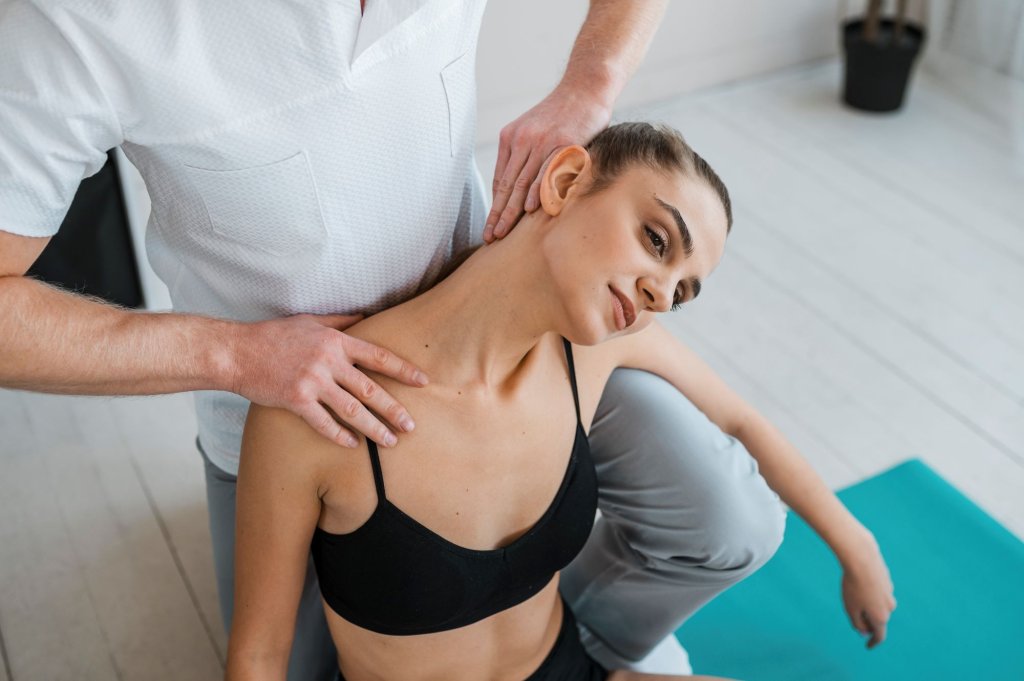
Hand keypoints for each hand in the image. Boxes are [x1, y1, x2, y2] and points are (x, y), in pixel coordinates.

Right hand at [229, 313, 427, 448]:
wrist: (237, 352)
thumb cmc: (273, 336)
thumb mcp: (310, 321)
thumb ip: (340, 322)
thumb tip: (366, 318)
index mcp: (336, 341)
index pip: (378, 356)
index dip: (403, 370)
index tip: (423, 381)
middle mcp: (328, 362)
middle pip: (370, 389)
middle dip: (394, 409)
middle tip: (412, 425)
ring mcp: (312, 382)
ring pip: (352, 410)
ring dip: (374, 428)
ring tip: (391, 441)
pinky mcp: (295, 400)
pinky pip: (324, 423)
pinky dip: (340, 435)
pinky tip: (353, 445)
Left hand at [484, 86, 610, 241]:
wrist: (585, 87)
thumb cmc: (564, 115)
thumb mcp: (536, 131)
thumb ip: (527, 157)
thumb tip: (522, 190)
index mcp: (510, 138)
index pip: (500, 180)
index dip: (494, 206)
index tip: (489, 228)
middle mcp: (522, 140)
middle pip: (506, 185)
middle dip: (498, 214)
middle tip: (490, 237)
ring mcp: (542, 141)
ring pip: (522, 181)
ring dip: (512, 210)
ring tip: (504, 231)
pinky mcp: (562, 142)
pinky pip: (547, 171)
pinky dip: (538, 190)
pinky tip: (530, 209)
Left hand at [840, 533, 896, 648]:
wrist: (861, 558)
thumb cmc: (853, 585)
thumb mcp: (850, 608)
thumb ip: (857, 623)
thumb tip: (864, 632)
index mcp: (881, 617)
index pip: (879, 635)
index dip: (873, 642)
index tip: (868, 646)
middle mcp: (889, 607)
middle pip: (878, 619)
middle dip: (867, 621)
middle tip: (853, 616)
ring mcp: (890, 592)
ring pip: (877, 604)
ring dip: (868, 604)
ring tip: (853, 594)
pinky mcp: (887, 580)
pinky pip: (877, 591)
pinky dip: (869, 591)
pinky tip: (859, 582)